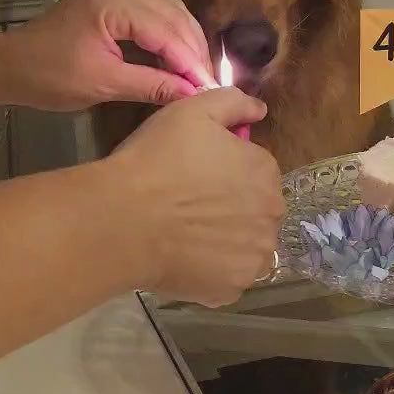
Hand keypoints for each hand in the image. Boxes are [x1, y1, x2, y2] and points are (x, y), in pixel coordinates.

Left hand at [0, 0, 214, 111]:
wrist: (12, 65)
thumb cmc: (50, 77)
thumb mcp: (103, 84)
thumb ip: (151, 85)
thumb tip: (193, 95)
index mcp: (112, 3)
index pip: (165, 31)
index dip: (190, 61)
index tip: (210, 87)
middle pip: (173, 15)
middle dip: (193, 50)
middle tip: (211, 82)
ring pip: (169, 10)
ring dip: (186, 40)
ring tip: (199, 72)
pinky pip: (155, 10)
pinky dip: (171, 33)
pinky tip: (181, 56)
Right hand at [109, 87, 283, 306]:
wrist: (122, 219)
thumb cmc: (157, 159)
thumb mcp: (193, 111)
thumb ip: (234, 103)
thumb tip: (260, 110)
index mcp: (265, 172)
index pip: (255, 170)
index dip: (226, 171)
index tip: (197, 173)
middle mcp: (271, 216)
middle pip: (256, 210)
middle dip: (232, 207)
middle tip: (190, 205)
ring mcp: (253, 257)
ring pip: (246, 247)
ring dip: (227, 241)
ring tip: (187, 235)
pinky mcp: (230, 290)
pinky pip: (227, 279)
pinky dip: (211, 272)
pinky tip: (186, 260)